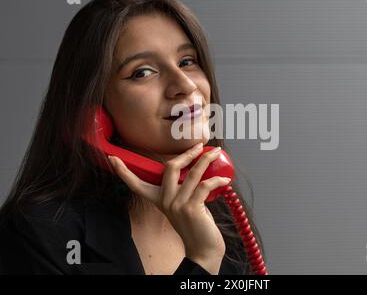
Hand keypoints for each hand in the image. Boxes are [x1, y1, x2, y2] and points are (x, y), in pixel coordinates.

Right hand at [107, 143, 230, 273]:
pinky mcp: (192, 208)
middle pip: (170, 167)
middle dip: (186, 153)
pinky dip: (217, 180)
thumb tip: (197, 168)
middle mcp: (165, 201)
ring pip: (192, 172)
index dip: (124, 172)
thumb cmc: (196, 226)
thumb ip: (184, 189)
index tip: (112, 159)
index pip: (136, 184)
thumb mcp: (184, 205)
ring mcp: (177, 204)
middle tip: (198, 145)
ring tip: (217, 153)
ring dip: (207, 160)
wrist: (203, 250)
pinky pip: (205, 185)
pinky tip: (225, 180)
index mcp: (159, 200)